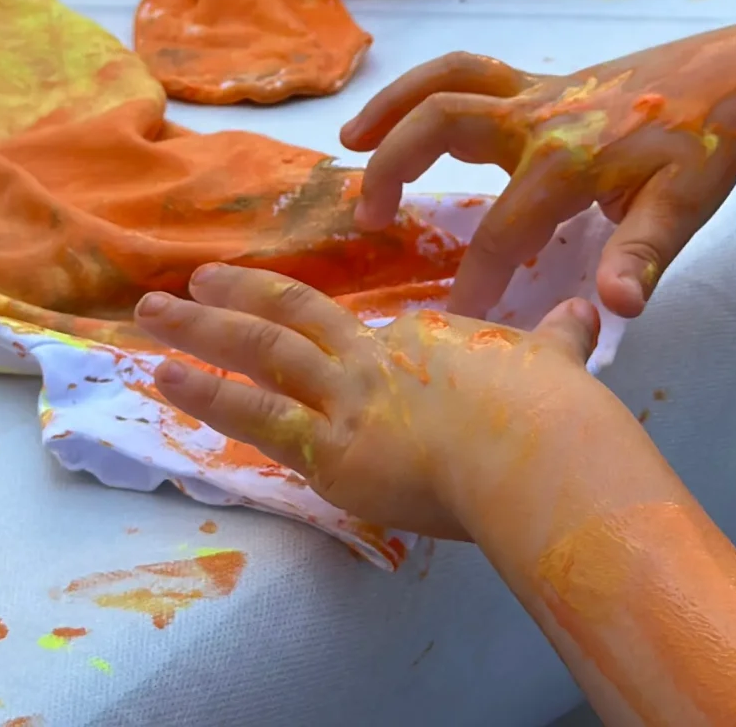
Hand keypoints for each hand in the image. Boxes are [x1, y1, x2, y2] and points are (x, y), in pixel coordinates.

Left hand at [141, 264, 605, 537]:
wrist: (539, 454)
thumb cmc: (553, 416)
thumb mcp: (557, 361)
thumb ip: (559, 337)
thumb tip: (587, 312)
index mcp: (426, 339)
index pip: (363, 334)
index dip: (323, 329)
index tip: (291, 320)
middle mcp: (376, 360)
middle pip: (294, 317)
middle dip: (237, 298)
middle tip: (189, 282)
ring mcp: (349, 401)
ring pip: (261, 353)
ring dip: (199, 332)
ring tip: (148, 314)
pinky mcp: (333, 450)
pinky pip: (257, 416)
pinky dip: (207, 394)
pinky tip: (164, 378)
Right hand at [342, 24, 735, 319]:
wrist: (733, 77)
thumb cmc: (708, 147)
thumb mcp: (686, 205)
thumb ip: (643, 255)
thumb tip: (615, 308)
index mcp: (568, 159)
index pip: (501, 232)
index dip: (472, 283)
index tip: (447, 325)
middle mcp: (538, 117)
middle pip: (442, 124)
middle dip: (394, 167)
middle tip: (366, 218)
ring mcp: (536, 92)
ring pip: (445, 82)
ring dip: (393, 108)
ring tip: (350, 141)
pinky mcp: (540, 82)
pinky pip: (468, 74)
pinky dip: (426, 89)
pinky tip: (407, 117)